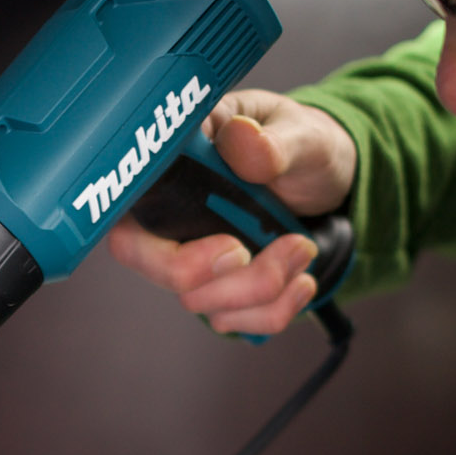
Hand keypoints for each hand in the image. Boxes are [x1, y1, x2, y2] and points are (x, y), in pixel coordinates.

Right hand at [104, 86, 355, 336]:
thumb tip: (241, 137)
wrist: (326, 182)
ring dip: (261, 289)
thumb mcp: (301, 134)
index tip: (233, 248)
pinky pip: (229, 320)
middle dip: (225, 279)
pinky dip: (272, 310)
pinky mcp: (212, 286)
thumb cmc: (302, 145)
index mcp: (173, 160)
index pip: (129, 210)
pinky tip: (301, 280)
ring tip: (303, 249)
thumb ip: (272, 141)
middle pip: (156, 268)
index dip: (165, 247)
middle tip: (287, 249)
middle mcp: (167, 211)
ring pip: (197, 301)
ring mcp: (187, 253)